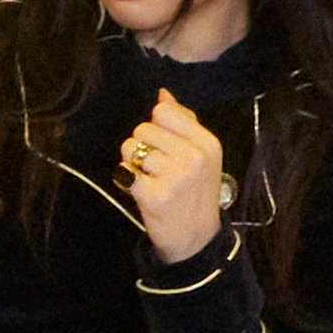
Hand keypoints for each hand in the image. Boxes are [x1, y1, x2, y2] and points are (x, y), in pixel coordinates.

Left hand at [122, 89, 231, 262]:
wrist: (195, 237)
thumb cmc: (195, 191)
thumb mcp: (202, 154)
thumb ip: (183, 121)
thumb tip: (162, 94)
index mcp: (207, 143)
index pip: (163, 112)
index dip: (156, 126)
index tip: (164, 144)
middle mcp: (194, 158)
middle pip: (143, 129)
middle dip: (141, 145)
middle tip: (153, 166)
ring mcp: (175, 178)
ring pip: (131, 149)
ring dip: (132, 163)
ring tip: (148, 178)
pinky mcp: (155, 196)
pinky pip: (125, 172)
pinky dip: (127, 180)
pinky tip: (141, 190)